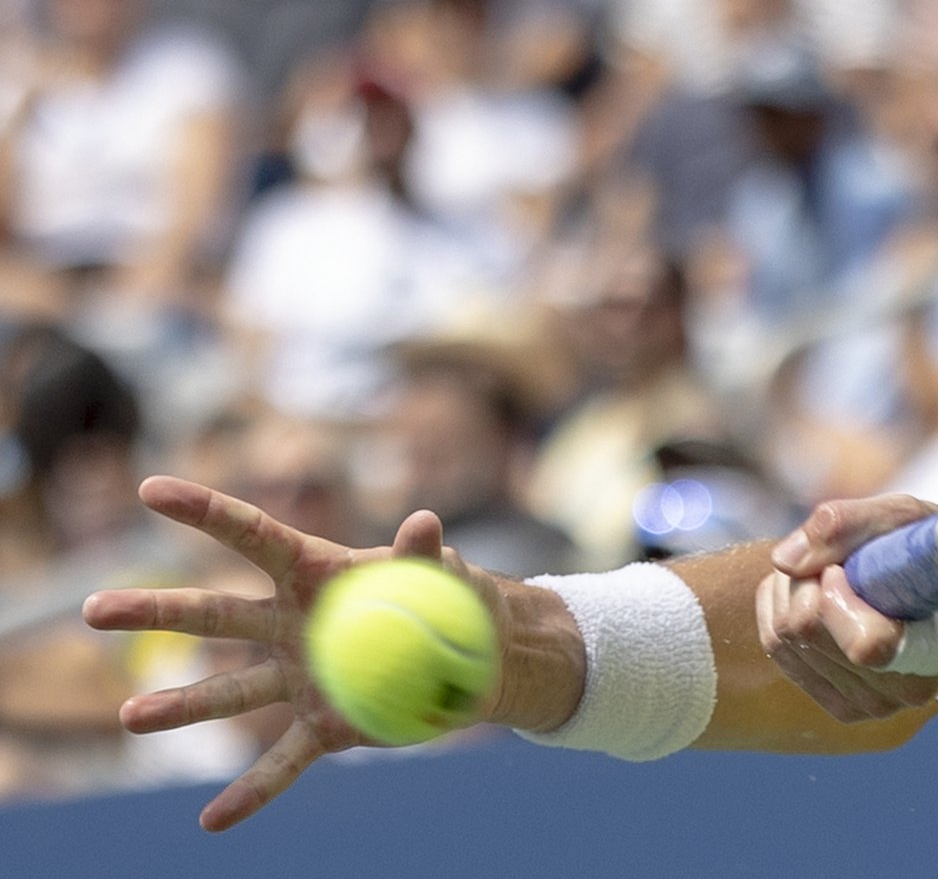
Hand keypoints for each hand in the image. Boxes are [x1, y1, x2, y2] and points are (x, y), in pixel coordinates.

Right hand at [81, 476, 506, 830]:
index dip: (204, 511)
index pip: (250, 534)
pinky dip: (252, 793)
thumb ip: (423, 554)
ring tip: (130, 717)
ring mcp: (297, 677)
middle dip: (155, 612)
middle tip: (96, 610)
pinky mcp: (322, 725)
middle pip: (214, 615)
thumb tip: (424, 522)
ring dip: (181, 707)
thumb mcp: (439, 572)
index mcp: (311, 572)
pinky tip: (211, 823)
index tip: (150, 488)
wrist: (467, 654)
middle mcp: (288, 624)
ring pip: (230, 695)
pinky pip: (282, 763)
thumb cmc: (445, 595)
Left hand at [757, 495, 937, 723]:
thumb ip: (852, 524)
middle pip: (808, 631)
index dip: (836, 600)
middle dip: (806, 578)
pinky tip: (812, 592)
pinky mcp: (840, 706)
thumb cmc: (936, 559)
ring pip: (783, 637)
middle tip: (836, 559)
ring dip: (790, 589)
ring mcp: (871, 706)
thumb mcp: (909, 520)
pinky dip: (780, 608)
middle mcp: (908, 690)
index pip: (869, 645)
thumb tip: (783, 560)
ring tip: (829, 572)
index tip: (840, 568)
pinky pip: (777, 649)